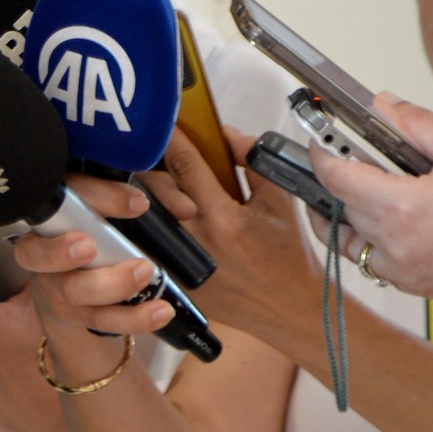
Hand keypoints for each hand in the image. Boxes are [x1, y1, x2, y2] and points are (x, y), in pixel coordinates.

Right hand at [14, 177, 176, 340]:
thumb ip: (153, 197)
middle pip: (39, 254)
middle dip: (64, 251)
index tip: (138, 203)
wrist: (75, 278)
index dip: (95, 197)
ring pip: (73, 290)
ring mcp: (55, 285)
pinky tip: (160, 311)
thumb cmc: (97, 228)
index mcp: (49, 211)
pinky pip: (100, 321)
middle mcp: (40, 249)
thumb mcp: (122, 204)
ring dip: (110, 284)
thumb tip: (185, 208)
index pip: (61, 197)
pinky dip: (133, 318)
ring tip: (145, 274)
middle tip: (91, 246)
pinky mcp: (74, 314)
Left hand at [134, 128, 319, 334]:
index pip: (186, 166)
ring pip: (145, 215)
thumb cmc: (289, 255)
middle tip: (147, 148)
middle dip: (149, 164)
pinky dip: (143, 226)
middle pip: (154, 189)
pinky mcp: (171, 281)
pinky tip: (142, 213)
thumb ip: (254, 162)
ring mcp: (178, 264)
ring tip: (144, 178)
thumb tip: (227, 133)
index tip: (162, 122)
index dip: (172, 139)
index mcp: (224, 218)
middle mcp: (195, 241)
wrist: (290, 309)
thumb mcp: (280, 202)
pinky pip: (145, 244)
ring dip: (142, 194)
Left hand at [309, 95, 432, 299]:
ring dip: (347, 209)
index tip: (320, 135)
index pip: (335, 176)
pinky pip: (371, 260)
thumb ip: (415, 124)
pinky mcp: (413, 284)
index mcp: (403, 208)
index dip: (321, 151)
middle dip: (338, 174)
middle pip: (341, 203)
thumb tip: (380, 105)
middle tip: (348, 151)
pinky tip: (383, 217)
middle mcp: (395, 244)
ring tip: (358, 185)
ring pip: (350, 235)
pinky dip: (367, 237)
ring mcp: (402, 269)